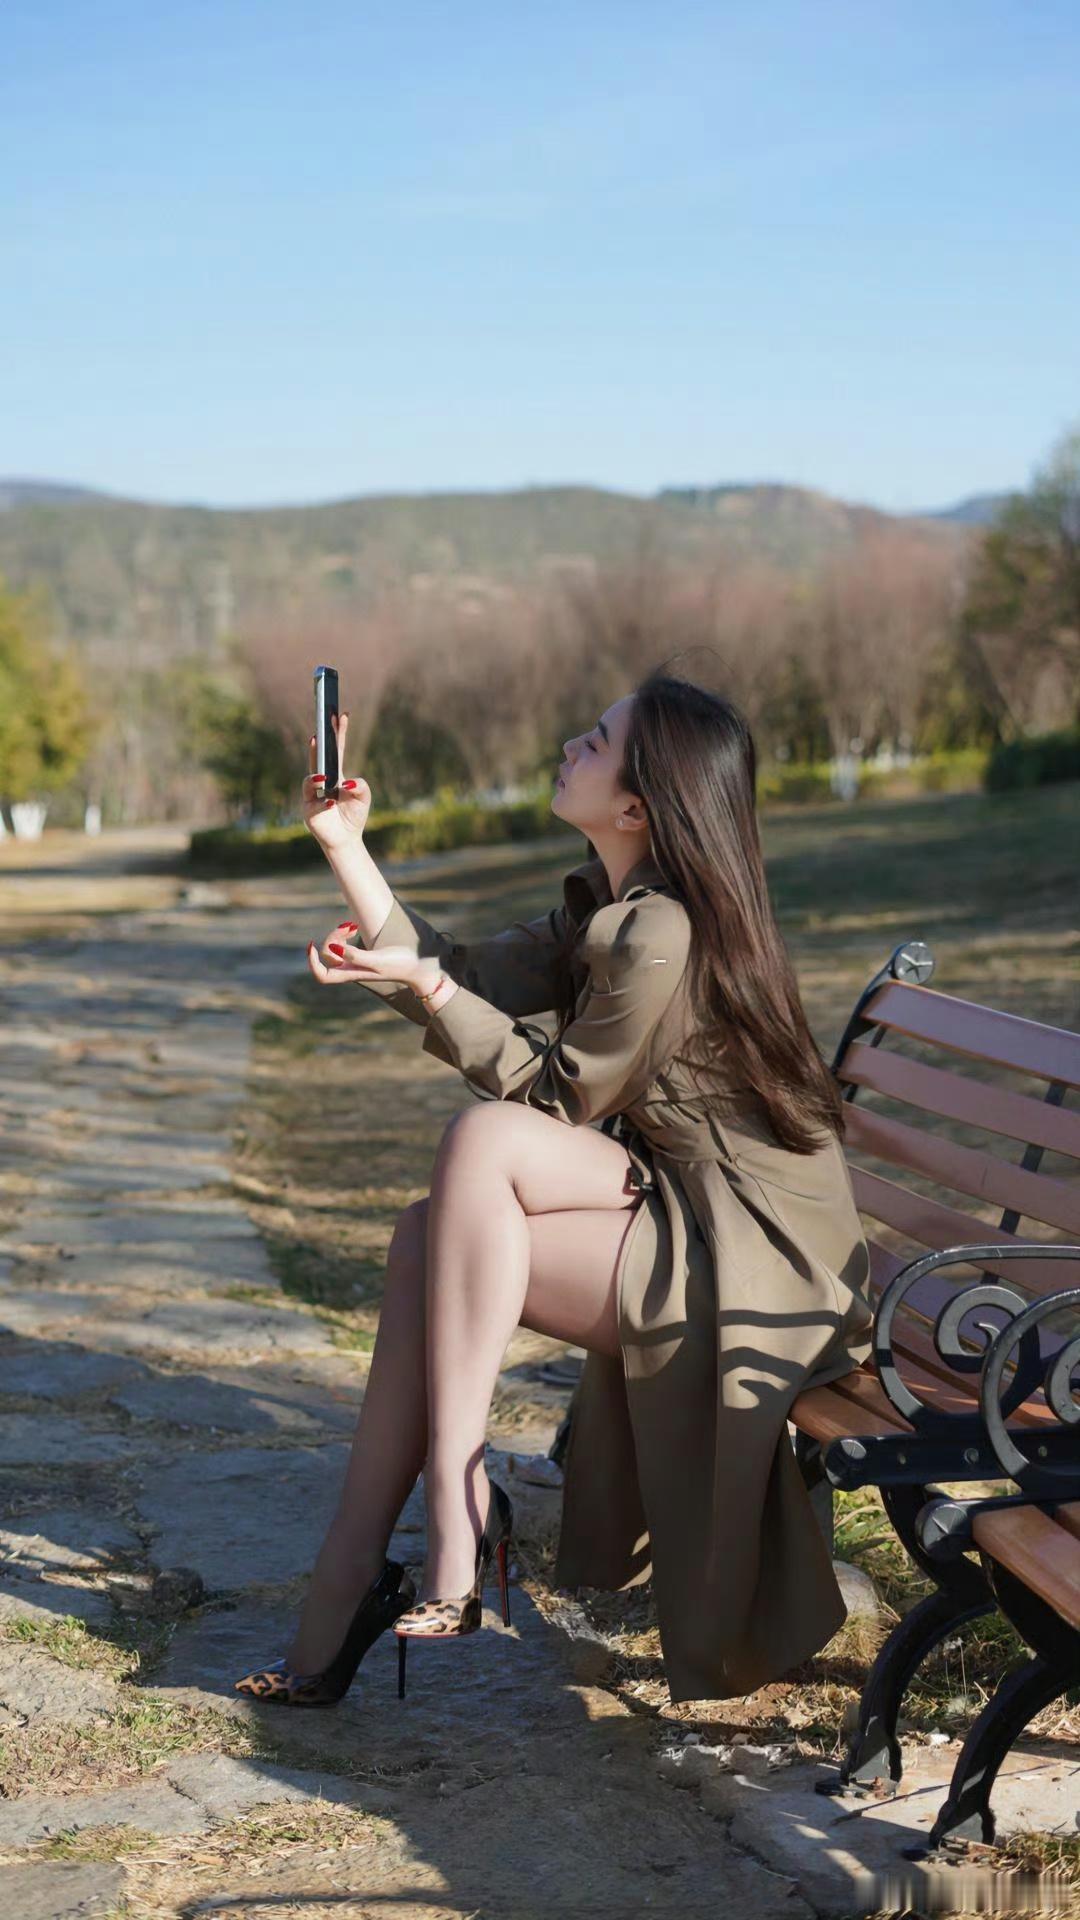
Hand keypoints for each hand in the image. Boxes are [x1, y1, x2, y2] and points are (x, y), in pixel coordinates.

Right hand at [302, 710, 371, 851]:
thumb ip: (360, 785)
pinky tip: (332, 802)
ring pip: (311, 778)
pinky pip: (313, 800)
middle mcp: (322, 781)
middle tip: (324, 723)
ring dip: (318, 775)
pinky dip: (323, 801)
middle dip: (322, 740)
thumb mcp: (364, 797)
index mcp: (336, 775)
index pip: (336, 749)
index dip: (338, 733)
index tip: (342, 716)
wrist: (346, 839)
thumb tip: (345, 782)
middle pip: (320, 756)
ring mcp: (313, 794)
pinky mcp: (308, 809)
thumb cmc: (354, 815)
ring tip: (327, 777)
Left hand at [307, 922, 435, 993]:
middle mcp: (350, 969)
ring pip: (334, 948)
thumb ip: (356, 956)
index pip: (322, 975)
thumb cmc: (398, 964)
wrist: (416, 966)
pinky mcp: (362, 955)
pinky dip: (344, 934)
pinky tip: (354, 928)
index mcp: (351, 974)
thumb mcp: (377, 960)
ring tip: (352, 925)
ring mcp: (355, 962)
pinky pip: (343, 945)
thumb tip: (334, 948)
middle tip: (350, 926)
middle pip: (328, 956)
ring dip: (338, 934)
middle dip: (332, 937)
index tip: (312, 945)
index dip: (313, 962)